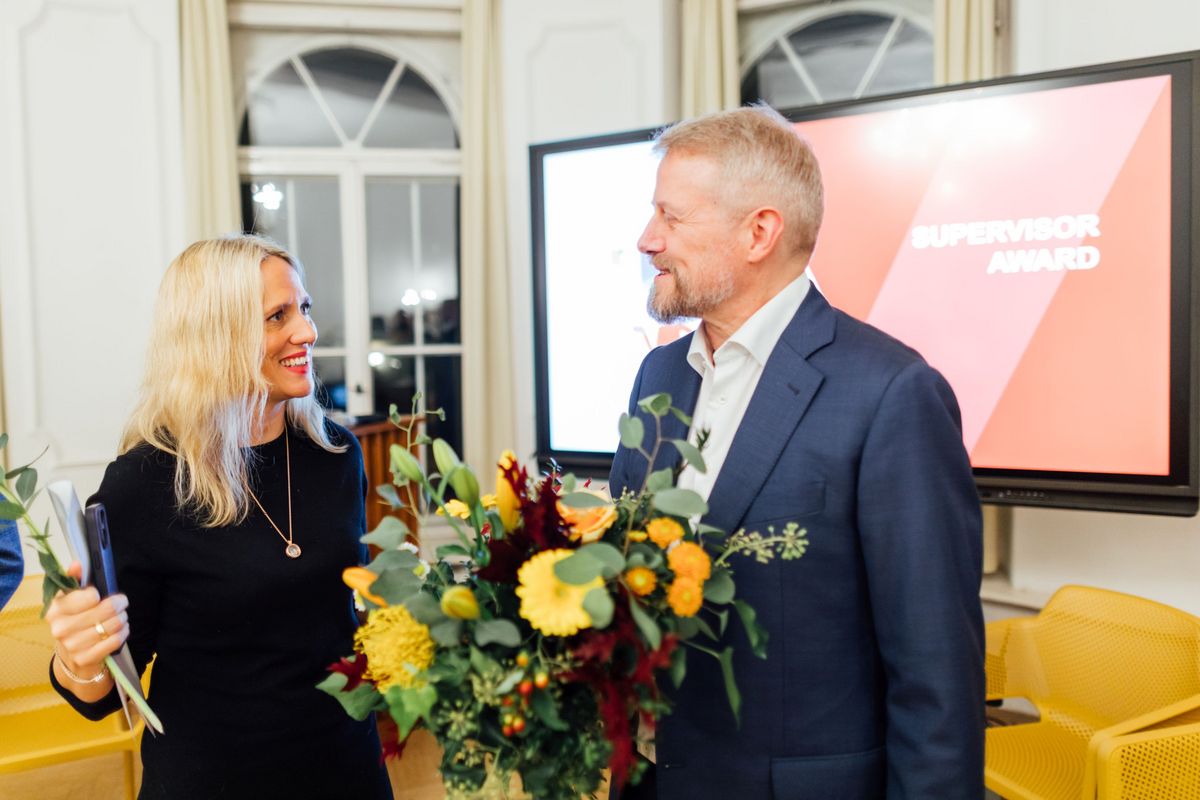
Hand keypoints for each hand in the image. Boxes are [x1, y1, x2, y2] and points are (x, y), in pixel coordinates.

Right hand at [45, 561, 128, 680]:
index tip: (101, 594)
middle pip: (105, 610)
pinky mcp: (84, 658)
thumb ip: (75, 579)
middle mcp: (60, 627)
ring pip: (113, 625)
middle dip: (119, 604)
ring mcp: (71, 645)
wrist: (71, 655)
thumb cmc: (75, 619)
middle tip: (121, 602)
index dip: (99, 594)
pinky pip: (115, 641)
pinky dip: (123, 633)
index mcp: (55, 608)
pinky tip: (120, 630)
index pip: (89, 596)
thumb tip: (78, 564)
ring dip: (122, 618)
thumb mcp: (71, 598)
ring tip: (120, 616)